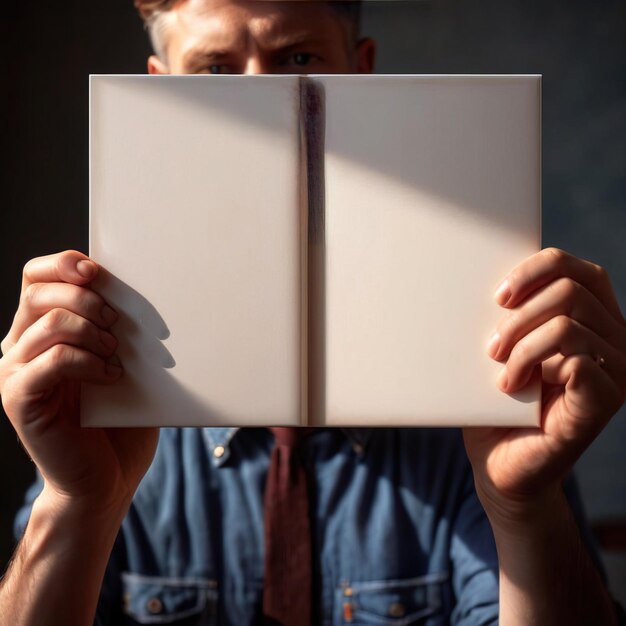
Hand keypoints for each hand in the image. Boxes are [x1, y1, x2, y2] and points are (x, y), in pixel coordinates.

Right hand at [0, 250, 157, 511]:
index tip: (98, 271)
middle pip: (40, 292)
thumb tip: (143, 292)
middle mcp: (21, 346)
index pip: (38, 276)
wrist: (106, 478)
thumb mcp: (124, 363)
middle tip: (116, 322)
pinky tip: (112, 376)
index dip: (64, 263)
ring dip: (93, 331)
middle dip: (86, 298)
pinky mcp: (21, 399)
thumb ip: (119, 328)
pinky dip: (89, 362)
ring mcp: (17, 372)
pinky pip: (53, 361)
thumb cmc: (119, 420)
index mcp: (42, 330)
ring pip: (50, 323)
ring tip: (116, 353)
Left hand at [464, 248, 625, 519]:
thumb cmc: (495, 403)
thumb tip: (483, 279)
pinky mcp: (606, 401)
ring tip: (499, 369)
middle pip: (571, 290)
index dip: (535, 270)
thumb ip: (507, 316)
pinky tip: (511, 387)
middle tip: (491, 346)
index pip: (575, 270)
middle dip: (519, 314)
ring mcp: (616, 370)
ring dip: (521, 344)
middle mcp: (613, 338)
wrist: (500, 464)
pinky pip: (578, 362)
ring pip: (568, 324)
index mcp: (590, 318)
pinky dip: (532, 366)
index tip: (497, 296)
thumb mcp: (500, 349)